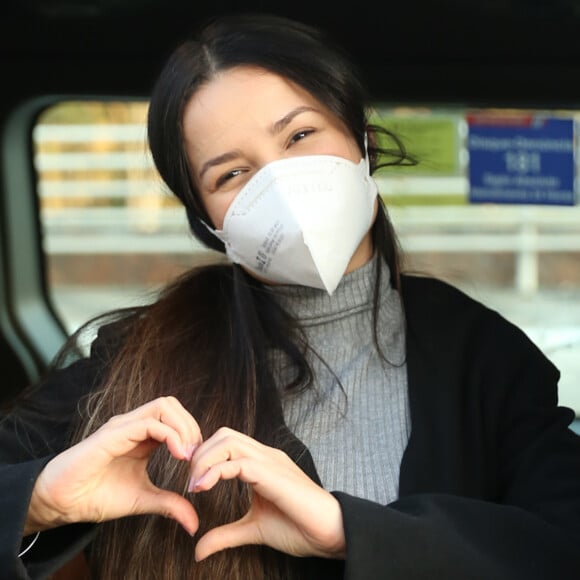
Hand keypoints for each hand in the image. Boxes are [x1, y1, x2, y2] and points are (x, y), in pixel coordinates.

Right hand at [26, 396, 201, 535]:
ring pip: (163, 406)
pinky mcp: (112, 435)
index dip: (192, 432)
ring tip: (187, 454)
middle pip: (171, 404)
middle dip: (190, 425)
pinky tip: (178, 455)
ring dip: (183, 426)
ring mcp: (123, 426)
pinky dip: (170, 435)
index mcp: (142, 435)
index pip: (175, 415)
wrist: (63, 503)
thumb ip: (170, 504)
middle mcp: (133, 424)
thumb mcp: (143, 499)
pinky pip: (148, 423)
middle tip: (195, 455)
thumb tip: (194, 523)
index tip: (197, 460)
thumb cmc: (98, 495)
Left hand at [188, 427, 345, 560]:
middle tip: (190, 482)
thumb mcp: (253, 529)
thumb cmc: (298, 527)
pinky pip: (238, 463)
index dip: (205, 456)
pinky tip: (203, 488)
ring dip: (205, 459)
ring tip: (195, 484)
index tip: (192, 482)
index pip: (227, 442)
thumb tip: (198, 550)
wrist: (329, 533)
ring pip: (228, 441)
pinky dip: (215, 471)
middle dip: (200, 454)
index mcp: (262, 462)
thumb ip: (226, 534)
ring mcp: (270, 461)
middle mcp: (265, 455)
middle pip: (224, 434)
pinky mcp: (273, 473)